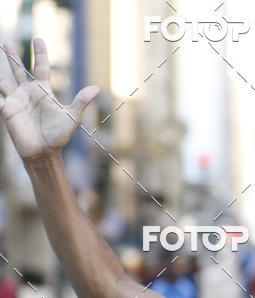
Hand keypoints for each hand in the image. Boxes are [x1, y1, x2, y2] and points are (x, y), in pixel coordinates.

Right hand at [0, 38, 98, 159]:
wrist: (44, 153)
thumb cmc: (58, 137)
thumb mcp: (71, 118)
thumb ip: (81, 102)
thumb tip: (96, 88)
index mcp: (43, 91)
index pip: (41, 67)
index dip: (40, 53)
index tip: (38, 39)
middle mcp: (29, 93)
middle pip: (19, 70)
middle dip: (13, 56)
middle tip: (7, 41)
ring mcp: (17, 100)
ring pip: (5, 80)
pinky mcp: (7, 110)